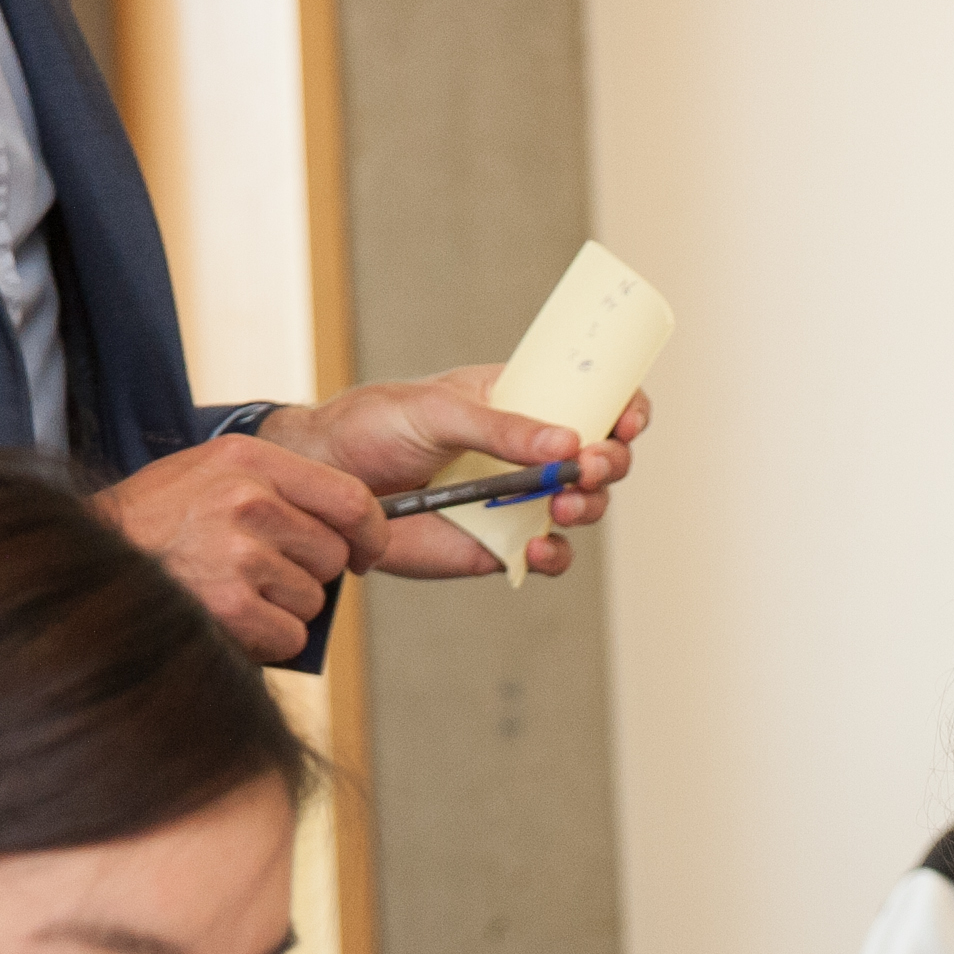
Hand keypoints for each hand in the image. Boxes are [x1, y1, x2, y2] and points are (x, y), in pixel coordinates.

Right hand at [94, 434, 387, 661]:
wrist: (86, 563)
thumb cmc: (151, 526)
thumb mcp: (206, 476)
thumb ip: (273, 489)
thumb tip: (348, 531)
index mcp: (247, 460)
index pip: (350, 498)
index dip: (368, 533)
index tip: (362, 553)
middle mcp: (247, 500)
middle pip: (331, 555)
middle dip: (307, 574)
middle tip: (257, 575)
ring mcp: (239, 552)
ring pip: (312, 599)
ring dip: (282, 609)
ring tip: (229, 592)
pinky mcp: (232, 605)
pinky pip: (291, 635)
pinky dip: (266, 641)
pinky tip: (227, 621)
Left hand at [259, 368, 650, 580]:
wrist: (327, 483)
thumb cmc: (374, 426)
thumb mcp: (437, 410)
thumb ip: (501, 427)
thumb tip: (568, 440)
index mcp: (521, 401)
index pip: (591, 398)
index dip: (624, 406)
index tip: (626, 418)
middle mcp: (529, 451)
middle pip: (602, 457)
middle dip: (610, 462)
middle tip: (588, 466)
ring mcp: (519, 501)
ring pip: (585, 507)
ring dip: (589, 506)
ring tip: (562, 505)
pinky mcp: (501, 547)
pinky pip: (550, 556)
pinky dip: (556, 555)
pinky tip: (538, 547)